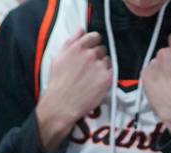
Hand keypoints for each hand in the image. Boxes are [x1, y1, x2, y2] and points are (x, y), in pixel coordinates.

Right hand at [36, 30, 113, 151]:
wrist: (62, 104)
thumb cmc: (58, 83)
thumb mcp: (58, 57)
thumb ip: (70, 41)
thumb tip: (80, 30)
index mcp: (78, 47)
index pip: (94, 36)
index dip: (93, 43)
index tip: (91, 49)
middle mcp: (90, 54)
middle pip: (101, 49)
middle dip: (96, 56)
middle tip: (88, 68)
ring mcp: (100, 66)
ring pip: (107, 60)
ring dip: (101, 66)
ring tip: (91, 77)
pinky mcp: (107, 78)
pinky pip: (111, 71)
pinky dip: (105, 76)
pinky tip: (95, 83)